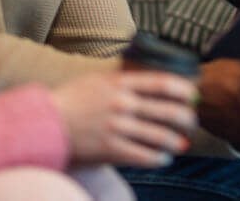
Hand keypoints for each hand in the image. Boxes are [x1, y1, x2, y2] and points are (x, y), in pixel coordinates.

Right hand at [50, 70, 197, 167]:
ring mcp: (116, 126)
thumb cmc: (73, 98)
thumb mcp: (99, 80)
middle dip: (185, 118)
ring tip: (182, 144)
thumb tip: (150, 84)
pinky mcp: (109, 148)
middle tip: (193, 121)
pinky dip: (157, 159)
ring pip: (158, 135)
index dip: (182, 89)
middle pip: (165, 110)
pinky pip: (142, 155)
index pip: (160, 83)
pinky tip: (164, 159)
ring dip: (174, 141)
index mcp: (120, 82)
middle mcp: (121, 103)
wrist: (46, 122)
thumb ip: (123, 81)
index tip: (194, 94)